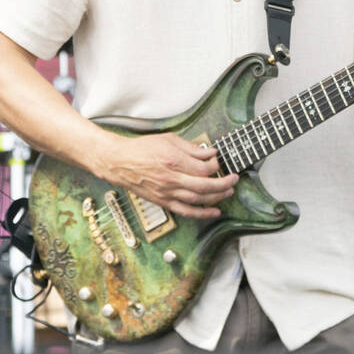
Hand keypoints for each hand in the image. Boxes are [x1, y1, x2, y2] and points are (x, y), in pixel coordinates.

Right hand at [96, 133, 238, 219]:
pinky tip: (214, 212)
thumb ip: (191, 148)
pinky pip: (186, 211)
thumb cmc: (142, 149)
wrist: (120, 163)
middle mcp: (171, 179)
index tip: (219, 161)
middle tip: (234, 179)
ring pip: (198, 199)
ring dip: (217, 197)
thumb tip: (210, 152)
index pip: (203, 168)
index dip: (216, 165)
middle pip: (205, 185)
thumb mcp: (168, 140)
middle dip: (223, 183)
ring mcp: (167, 193)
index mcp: (173, 160)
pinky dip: (202, 213)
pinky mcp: (163, 202)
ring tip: (228, 192)